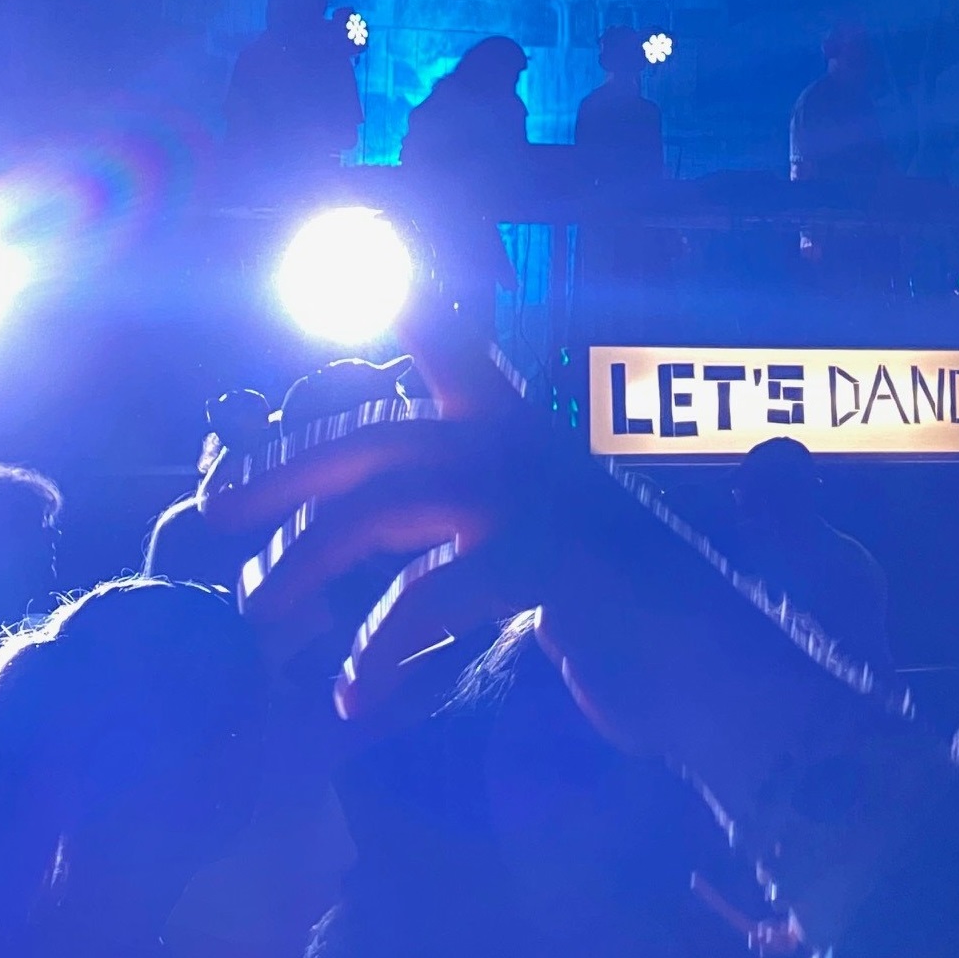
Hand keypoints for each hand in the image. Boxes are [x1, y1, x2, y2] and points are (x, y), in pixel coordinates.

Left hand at [198, 302, 861, 792]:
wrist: (745, 678)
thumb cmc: (659, 620)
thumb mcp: (565, 562)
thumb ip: (491, 535)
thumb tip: (443, 525)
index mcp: (536, 438)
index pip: (455, 355)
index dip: (401, 310)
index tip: (351, 260)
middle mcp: (531, 452)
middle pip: (379, 439)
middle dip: (286, 467)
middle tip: (213, 507)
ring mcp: (542, 498)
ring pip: (382, 505)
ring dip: (304, 560)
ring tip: (257, 611)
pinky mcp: (552, 560)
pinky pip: (426, 595)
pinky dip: (379, 649)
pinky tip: (354, 697)